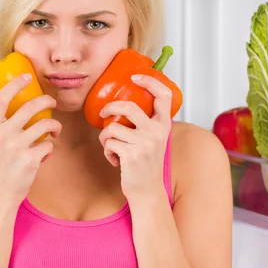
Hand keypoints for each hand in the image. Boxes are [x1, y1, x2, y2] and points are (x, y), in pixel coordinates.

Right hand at [0, 73, 61, 205]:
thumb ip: (1, 124)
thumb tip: (17, 103)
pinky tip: (44, 155)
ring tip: (54, 131)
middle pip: (30, 107)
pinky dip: (50, 149)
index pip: (1, 98)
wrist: (0, 193)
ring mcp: (16, 147)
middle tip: (52, 102)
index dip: (15, 84)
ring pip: (45, 125)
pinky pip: (49, 145)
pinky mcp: (30, 159)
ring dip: (54, 126)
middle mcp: (2, 135)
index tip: (27, 76)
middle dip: (46, 100)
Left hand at [98, 74, 171, 199]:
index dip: (149, 81)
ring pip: (112, 127)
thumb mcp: (153, 139)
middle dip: (109, 108)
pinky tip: (115, 160)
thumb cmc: (145, 162)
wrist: (146, 191)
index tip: (134, 77)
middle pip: (128, 106)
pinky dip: (107, 150)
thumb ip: (145, 122)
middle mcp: (157, 132)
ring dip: (105, 137)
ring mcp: (145, 143)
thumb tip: (121, 103)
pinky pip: (108, 142)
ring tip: (112, 147)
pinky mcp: (132, 154)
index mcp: (164, 125)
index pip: (164, 95)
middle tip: (103, 114)